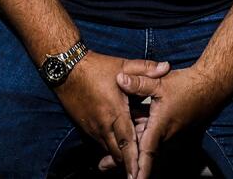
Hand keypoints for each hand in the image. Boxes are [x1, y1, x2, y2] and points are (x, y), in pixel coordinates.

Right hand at [53, 54, 165, 171]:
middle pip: (118, 153)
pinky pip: (100, 142)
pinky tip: (118, 144)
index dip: (134, 160)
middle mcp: (103, 124)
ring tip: (131, 162)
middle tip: (138, 172)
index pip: (127, 142)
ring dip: (120, 155)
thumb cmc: (96, 67)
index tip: (138, 174)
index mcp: (115, 112)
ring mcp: (93, 127)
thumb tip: (166, 67)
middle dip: (128, 164)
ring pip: (108, 149)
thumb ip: (146, 68)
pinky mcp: (85, 127)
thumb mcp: (123, 64)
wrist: (66, 68)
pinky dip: (111, 146)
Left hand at [117, 64, 226, 178]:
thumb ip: (139, 82)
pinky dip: (139, 144)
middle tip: (102, 166)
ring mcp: (168, 135)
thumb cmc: (185, 85)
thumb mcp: (159, 82)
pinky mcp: (169, 131)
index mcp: (160, 127)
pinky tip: (127, 143)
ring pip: (145, 148)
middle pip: (142, 155)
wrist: (209, 87)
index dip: (138, 167)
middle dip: (124, 162)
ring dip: (130, 154)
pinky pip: (151, 141)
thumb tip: (119, 79)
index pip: (147, 152)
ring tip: (107, 162)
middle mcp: (165, 136)